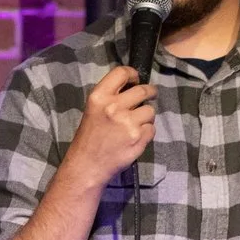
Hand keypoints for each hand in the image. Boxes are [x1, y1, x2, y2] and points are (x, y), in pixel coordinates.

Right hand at [64, 64, 155, 185]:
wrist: (87, 166)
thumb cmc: (89, 138)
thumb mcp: (92, 110)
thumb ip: (110, 97)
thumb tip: (133, 87)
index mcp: (99, 97)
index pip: (121, 73)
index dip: (133, 74)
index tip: (136, 80)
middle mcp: (114, 107)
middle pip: (143, 90)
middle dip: (150, 92)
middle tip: (149, 96)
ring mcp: (128, 123)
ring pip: (150, 111)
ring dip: (146, 116)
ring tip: (136, 124)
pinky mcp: (138, 138)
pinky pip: (152, 128)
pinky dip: (147, 132)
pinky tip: (135, 137)